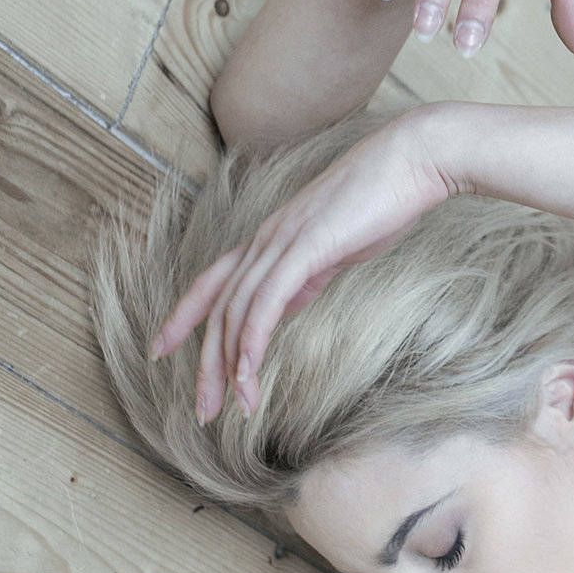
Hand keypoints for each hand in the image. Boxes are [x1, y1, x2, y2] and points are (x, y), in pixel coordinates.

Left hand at [151, 111, 450, 421]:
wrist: (412, 161)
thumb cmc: (382, 201)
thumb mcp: (333, 248)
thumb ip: (305, 274)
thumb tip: (285, 302)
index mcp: (270, 239)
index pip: (211, 283)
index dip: (182, 317)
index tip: (161, 350)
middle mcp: (265, 240)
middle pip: (216, 308)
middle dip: (204, 363)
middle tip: (202, 411)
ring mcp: (282, 241)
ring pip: (235, 310)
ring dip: (228, 365)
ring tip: (233, 407)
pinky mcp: (305, 247)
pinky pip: (266, 302)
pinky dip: (251, 341)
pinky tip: (248, 373)